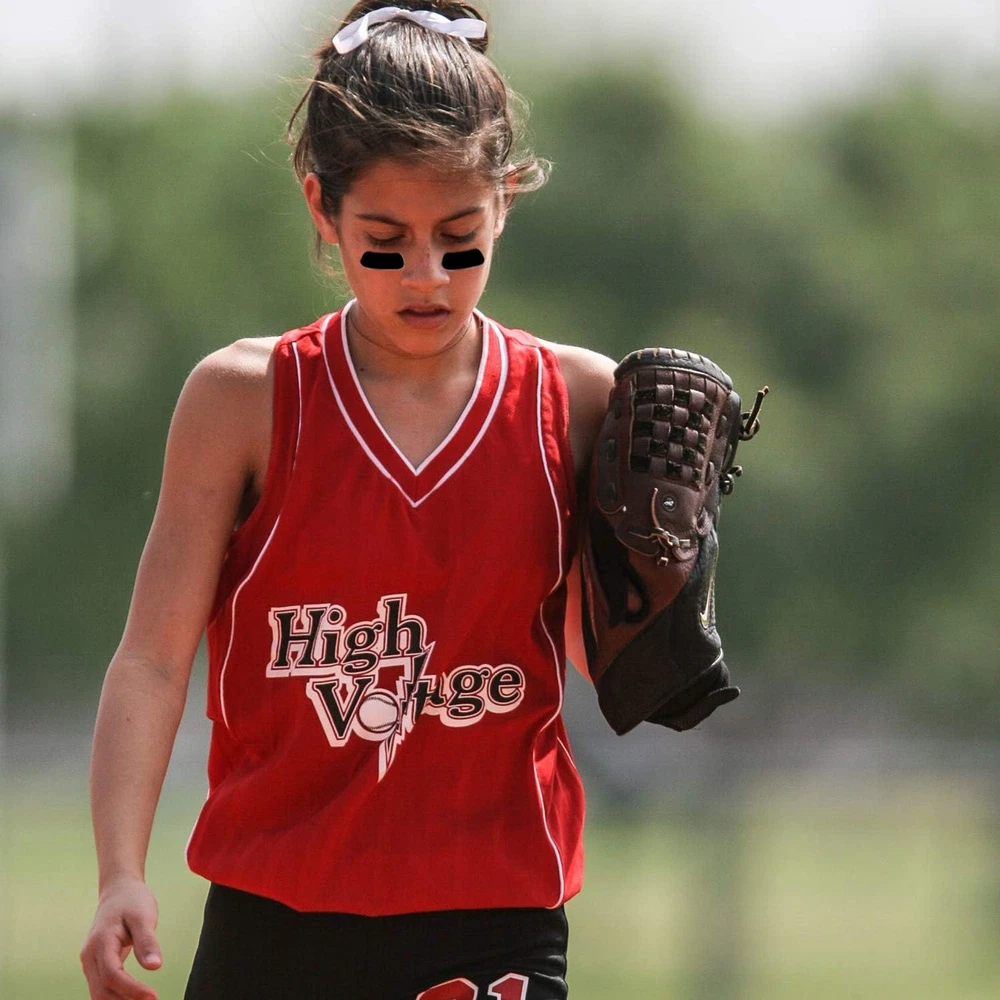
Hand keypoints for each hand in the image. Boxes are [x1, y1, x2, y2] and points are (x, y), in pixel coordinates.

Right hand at [80, 875, 161, 999]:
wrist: (118, 890)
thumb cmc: (131, 900)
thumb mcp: (143, 915)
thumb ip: (147, 941)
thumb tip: (155, 967)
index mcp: (100, 943)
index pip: (112, 975)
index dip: (131, 990)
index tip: (153, 997)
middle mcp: (90, 956)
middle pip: (102, 990)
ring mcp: (91, 962)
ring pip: (100, 992)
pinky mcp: (97, 965)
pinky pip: (103, 987)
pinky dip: (117, 996)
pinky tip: (134, 999)